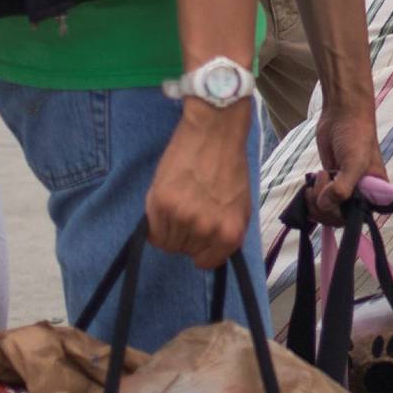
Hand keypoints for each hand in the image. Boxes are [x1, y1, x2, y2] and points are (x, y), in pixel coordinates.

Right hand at [146, 101, 255, 267]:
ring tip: (179, 202)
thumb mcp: (240, 204)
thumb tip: (210, 253)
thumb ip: (226, 232)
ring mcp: (183, 217)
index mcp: (230, 232)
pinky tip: (166, 203)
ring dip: (169, 228)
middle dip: (186, 235)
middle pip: (185, 251)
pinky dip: (156, 223)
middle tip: (191, 208)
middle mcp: (206, 229)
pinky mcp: (161, 203)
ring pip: (167, 243)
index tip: (199, 236)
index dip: (201, 250)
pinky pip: (152, 232)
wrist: (215, 130)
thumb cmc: (229, 164)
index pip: (207, 262)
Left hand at [312, 92, 387, 224]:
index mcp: (375, 193)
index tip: (333, 204)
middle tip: (320, 185)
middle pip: (339, 219)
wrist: (342, 114)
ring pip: (326, 211)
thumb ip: (343, 188)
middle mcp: (361, 194)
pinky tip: (311, 184)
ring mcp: (343, 189)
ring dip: (315, 201)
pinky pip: (318, 200)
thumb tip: (324, 205)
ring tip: (317, 179)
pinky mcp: (328, 183)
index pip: (358, 219)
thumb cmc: (356, 136)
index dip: (342, 217)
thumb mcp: (354, 163)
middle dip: (324, 208)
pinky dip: (310, 196)